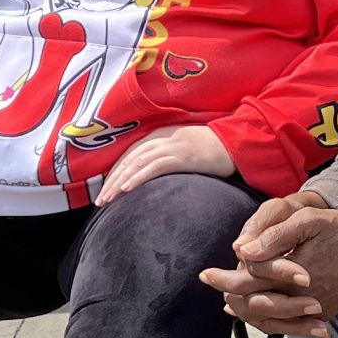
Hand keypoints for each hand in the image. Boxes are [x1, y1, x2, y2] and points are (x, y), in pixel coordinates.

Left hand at [94, 124, 236, 205]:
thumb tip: (156, 176)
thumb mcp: (186, 151)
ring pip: (137, 164)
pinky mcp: (182, 156)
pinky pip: (155, 167)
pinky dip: (138, 178)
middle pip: (129, 160)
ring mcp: (172, 147)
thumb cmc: (214, 150)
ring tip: (108, 200)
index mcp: (162, 136)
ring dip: (119, 183)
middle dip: (112, 181)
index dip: (115, 172)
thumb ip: (170, 158)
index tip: (105, 190)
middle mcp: (163, 139)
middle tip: (100, 201)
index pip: (130, 155)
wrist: (237, 143)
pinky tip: (127, 189)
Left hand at [202, 206, 337, 337]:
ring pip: (266, 319)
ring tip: (228, 300)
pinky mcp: (319, 314)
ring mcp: (310, 310)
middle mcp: (298, 298)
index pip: (245, 282)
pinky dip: (266, 318)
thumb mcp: (309, 221)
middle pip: (251, 304)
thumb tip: (243, 250)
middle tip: (210, 284)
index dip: (222, 278)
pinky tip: (254, 312)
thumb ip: (275, 234)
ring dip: (244, 310)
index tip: (205, 274)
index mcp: (290, 274)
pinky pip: (286, 324)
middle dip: (228, 294)